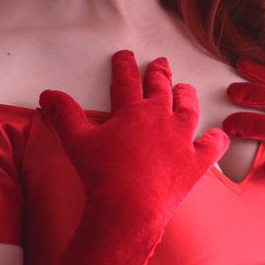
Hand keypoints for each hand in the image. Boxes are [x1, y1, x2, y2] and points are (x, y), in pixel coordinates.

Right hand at [39, 50, 229, 229]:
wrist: (129, 209)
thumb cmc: (103, 176)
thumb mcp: (76, 141)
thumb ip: (64, 115)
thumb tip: (48, 95)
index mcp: (133, 110)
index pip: (127, 79)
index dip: (124, 65)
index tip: (125, 56)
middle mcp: (161, 118)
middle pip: (161, 88)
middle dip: (159, 74)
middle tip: (160, 64)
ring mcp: (182, 140)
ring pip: (189, 109)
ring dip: (186, 96)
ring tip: (185, 89)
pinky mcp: (196, 163)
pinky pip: (212, 146)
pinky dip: (216, 139)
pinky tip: (217, 135)